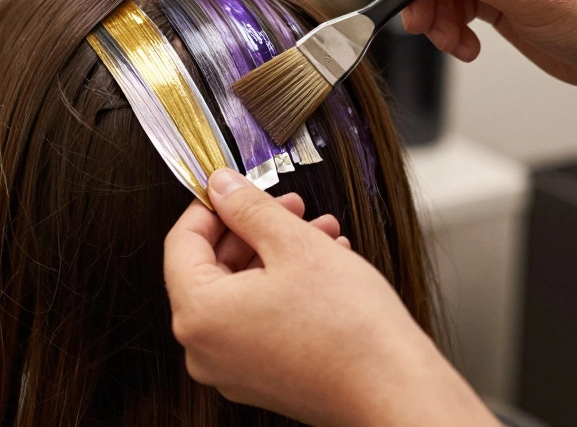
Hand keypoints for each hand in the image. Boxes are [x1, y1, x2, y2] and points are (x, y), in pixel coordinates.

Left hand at [165, 168, 497, 426]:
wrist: (394, 390)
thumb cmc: (348, 327)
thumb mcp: (294, 244)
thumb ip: (248, 208)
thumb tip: (221, 186)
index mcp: (198, 314)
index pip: (182, 242)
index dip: (211, 206)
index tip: (235, 187)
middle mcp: (204, 349)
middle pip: (214, 268)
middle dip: (256, 229)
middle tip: (291, 206)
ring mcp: (232, 369)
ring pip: (242, 292)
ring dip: (278, 255)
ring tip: (320, 232)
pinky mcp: (261, 379)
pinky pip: (258, 320)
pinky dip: (283, 288)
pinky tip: (324, 264)